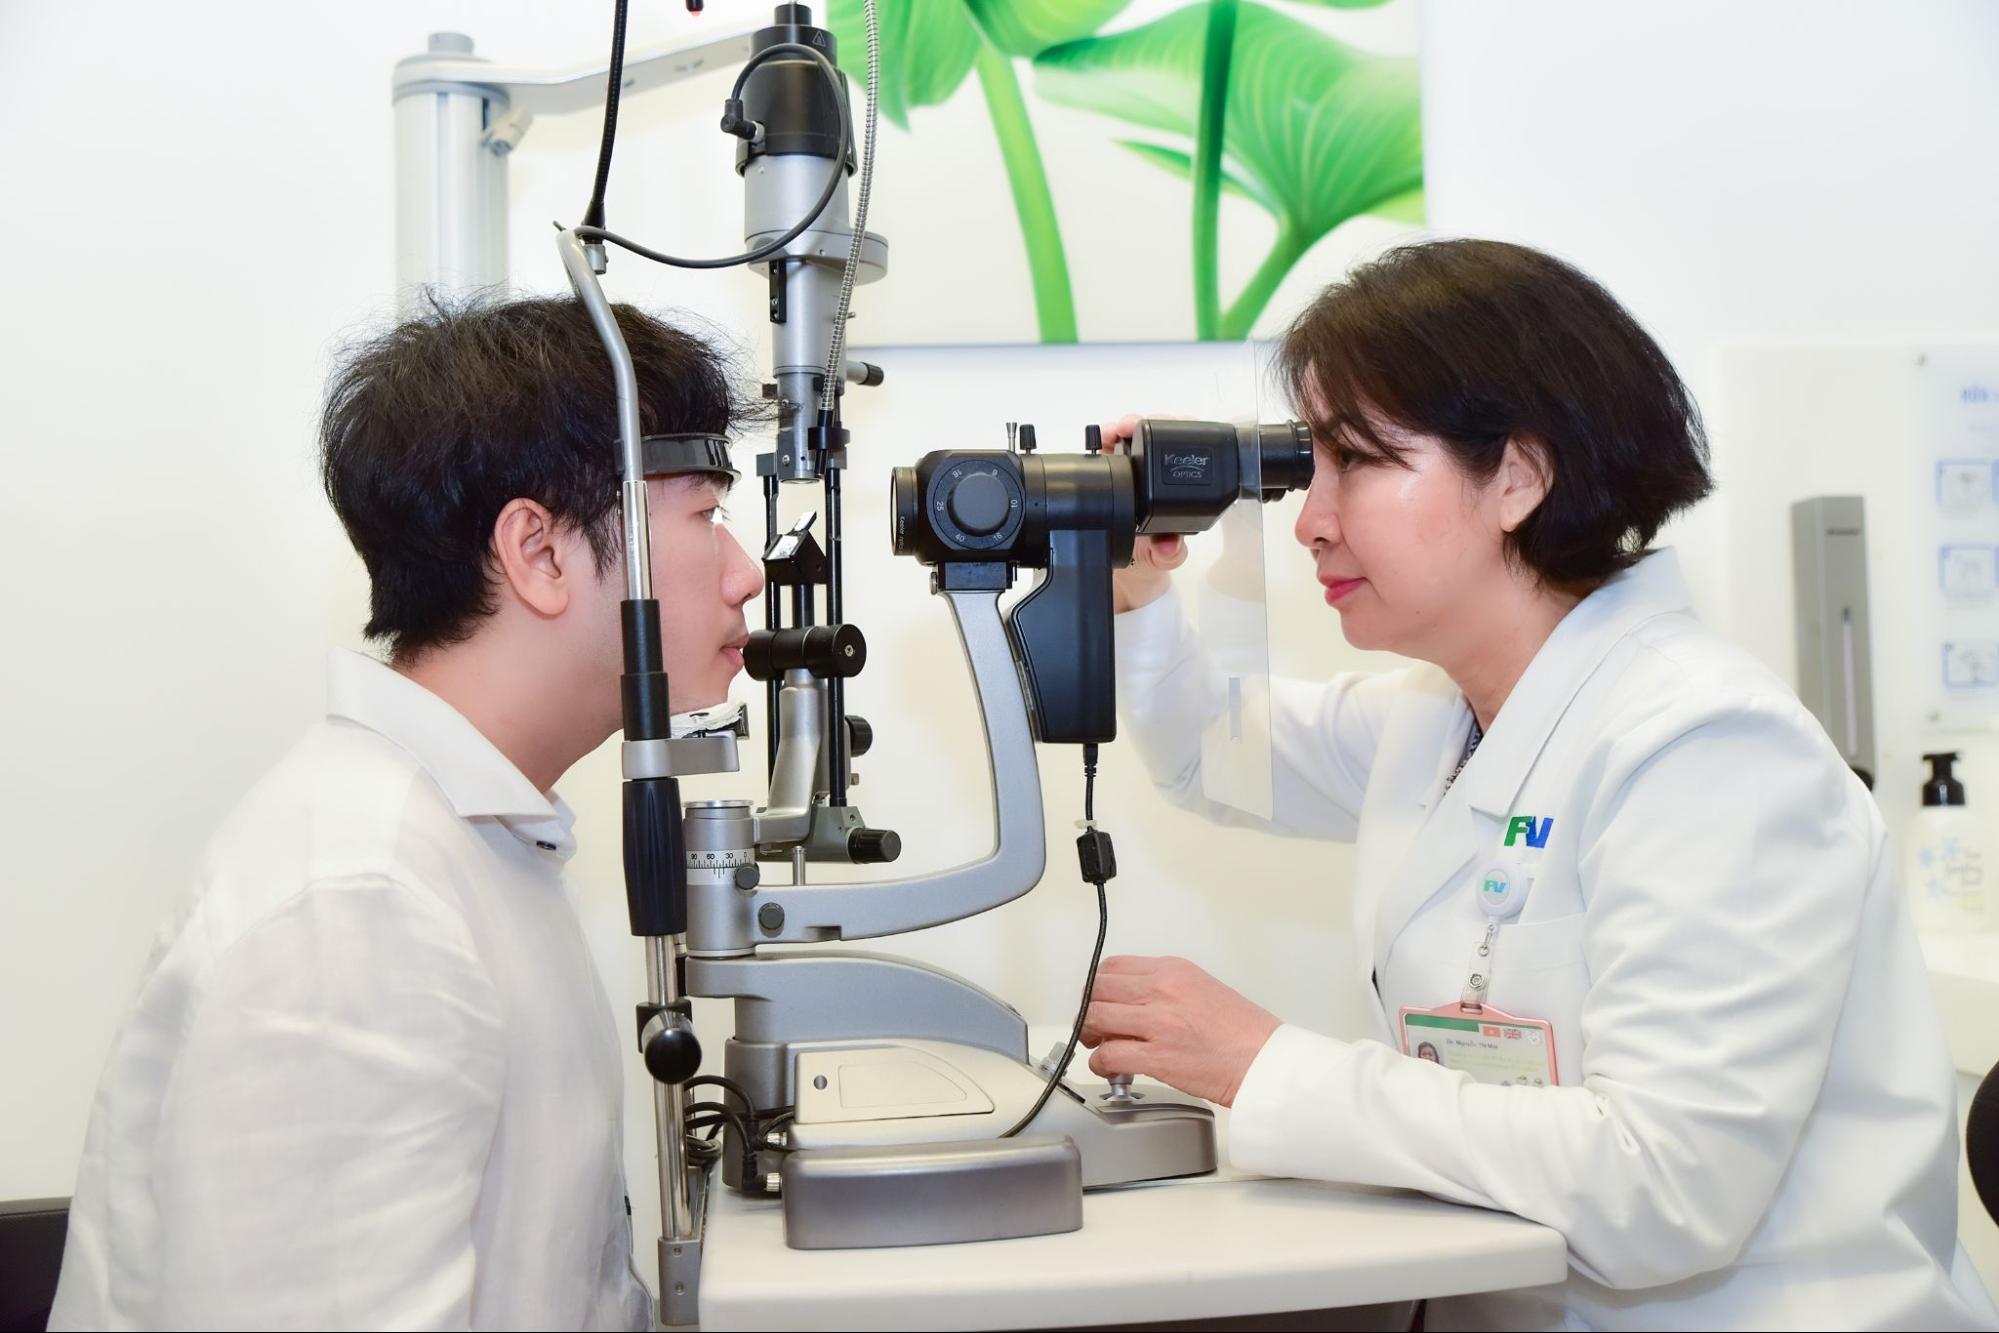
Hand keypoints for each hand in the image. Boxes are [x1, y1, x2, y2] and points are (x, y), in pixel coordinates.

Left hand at [1079, 955, 1280, 1106]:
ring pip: (1096, 1018)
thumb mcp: (1202, 988)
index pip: (1112, 966)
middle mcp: (1162, 990)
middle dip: (1088, 1009)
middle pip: (1097, 989)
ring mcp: (1158, 1022)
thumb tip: (1132, 1000)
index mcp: (1173, 970)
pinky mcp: (1157, 1056)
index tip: (1099, 1000)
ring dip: (1089, 1035)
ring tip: (1100, 1046)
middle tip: (1093, 1026)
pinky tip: (1111, 1068)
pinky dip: (1101, 1063)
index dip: (1097, 987)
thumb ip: (1165, 989)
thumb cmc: (1243, 1032)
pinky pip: (1108, 1055)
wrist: (1265, 1061)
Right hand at [1100, 414, 1190, 613]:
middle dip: (1143, 421)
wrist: (1124, 569)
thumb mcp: (1162, 558)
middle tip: (1127, 426)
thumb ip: (1169, 554)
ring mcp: (1134, 467)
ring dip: (1120, 427)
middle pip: (1158, 432)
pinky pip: (1108, 447)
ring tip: (1109, 431)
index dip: (1180, 432)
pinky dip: (1103, 438)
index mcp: (1180, 486)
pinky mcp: (1111, 468)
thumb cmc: (1149, 555)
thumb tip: (1171, 546)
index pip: (1187, 450)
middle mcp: (1159, 472)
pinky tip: (1099, 439)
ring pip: (1132, 434)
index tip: (1166, 430)